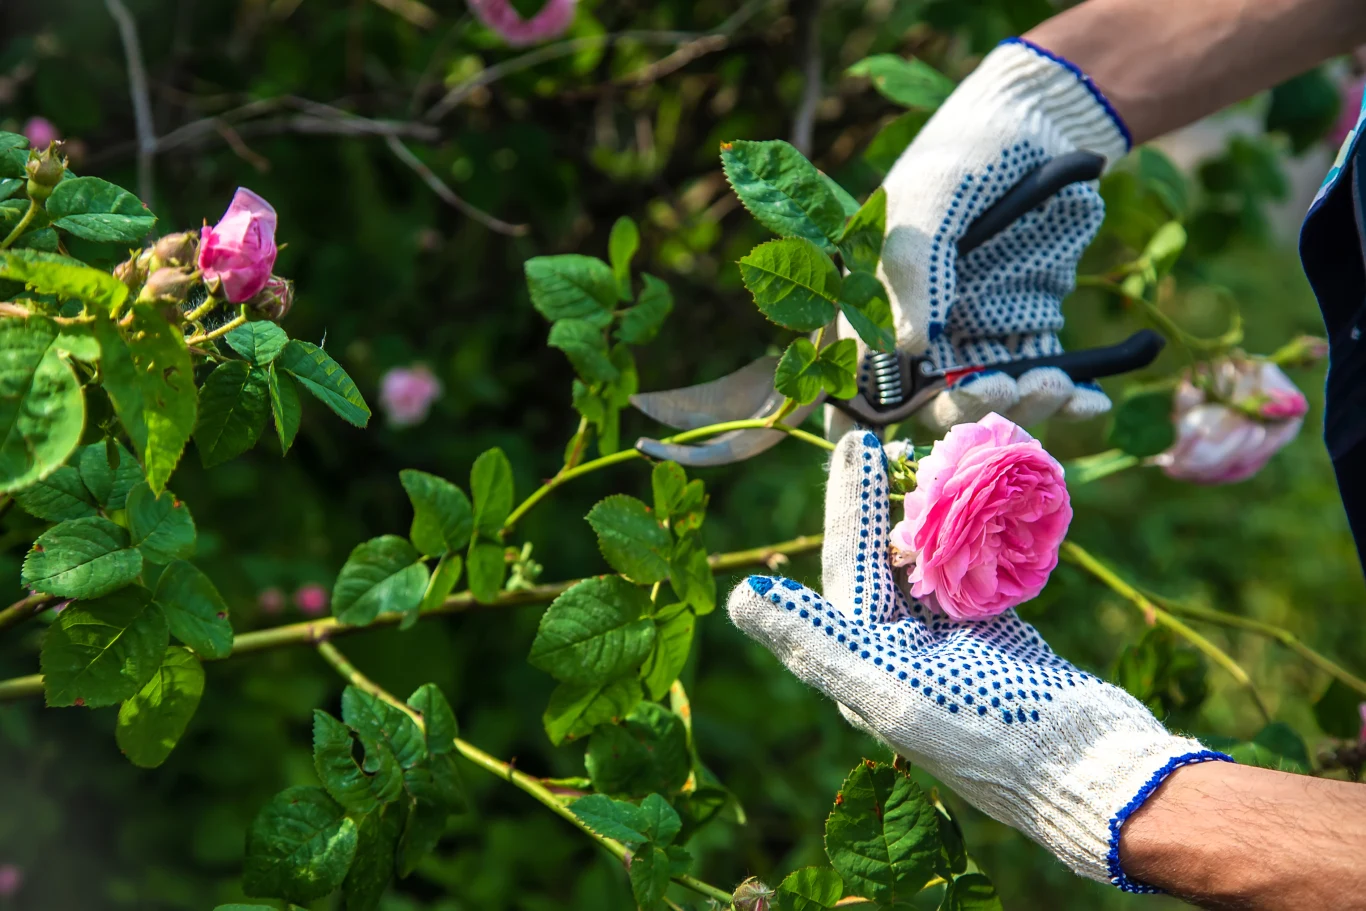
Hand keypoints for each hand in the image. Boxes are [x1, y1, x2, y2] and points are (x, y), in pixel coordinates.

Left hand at [726, 430, 1229, 889]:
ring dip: (925, 513)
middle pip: (879, 559)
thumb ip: (818, 643)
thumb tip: (741, 598)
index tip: (861, 442)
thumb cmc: (996, 737)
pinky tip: (981, 500)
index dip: (850, 504)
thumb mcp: (896, 692)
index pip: (847, 567)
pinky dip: (974, 537)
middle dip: (880, 499)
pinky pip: (971, 575)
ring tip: (930, 457)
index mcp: (864, 665)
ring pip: (924, 563)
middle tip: (884, 437)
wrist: (1100, 777)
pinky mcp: (994, 640)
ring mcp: (947, 647)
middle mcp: (895, 655)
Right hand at [868, 38, 1128, 430]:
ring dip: (1020, 410)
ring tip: (1056, 383)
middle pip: (927, 408)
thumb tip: (911, 353)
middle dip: (966, 413)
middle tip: (1005, 390)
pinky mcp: (1026, 335)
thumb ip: (915, 271)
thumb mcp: (932, 200)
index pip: (852, 386)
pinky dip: (1068, 401)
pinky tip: (1091, 400)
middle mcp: (916, 334)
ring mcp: (973, 338)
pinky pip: (1042, 385)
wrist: (1046, 123)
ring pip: (988, 405)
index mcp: (869, 306)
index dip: (863, 430)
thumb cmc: (967, 153)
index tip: (898, 446)